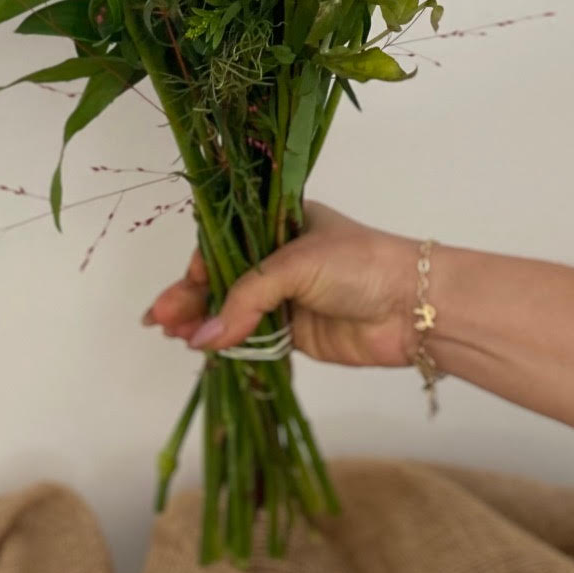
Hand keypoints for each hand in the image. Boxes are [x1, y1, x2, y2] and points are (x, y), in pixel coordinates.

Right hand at [142, 203, 418, 367]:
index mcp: (279, 223)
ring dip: (203, 323)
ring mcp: (287, 298)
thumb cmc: (358, 264)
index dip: (197, 267)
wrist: (414, 306)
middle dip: (190, 299)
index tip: (176, 292)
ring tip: (175, 337)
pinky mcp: (296, 334)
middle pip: (223, 279)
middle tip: (160, 322)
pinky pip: (253, 339)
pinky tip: (205, 349)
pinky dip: (229, 344)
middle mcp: (279, 259)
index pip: (225, 244)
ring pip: (233, 311)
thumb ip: (245, 299)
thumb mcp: (294, 265)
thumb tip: (204, 337)